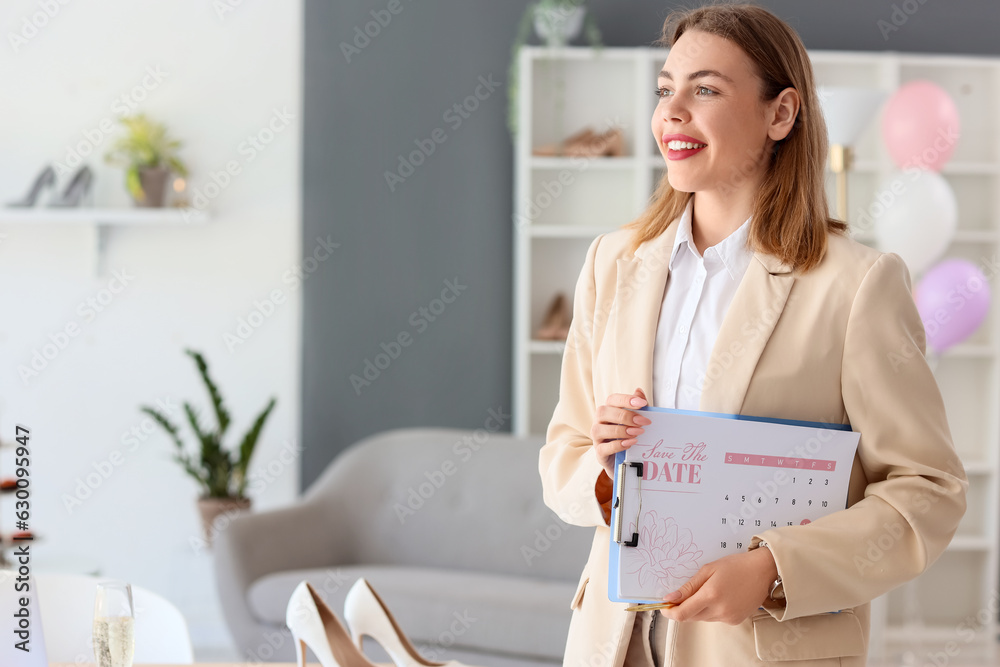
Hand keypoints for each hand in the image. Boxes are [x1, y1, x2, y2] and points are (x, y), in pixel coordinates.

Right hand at [591, 388, 650, 477]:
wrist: (627, 462)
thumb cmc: (631, 436)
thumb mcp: (638, 421)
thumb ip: (639, 407)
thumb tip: (639, 391)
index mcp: (608, 410)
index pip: (612, 399)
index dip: (626, 399)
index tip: (643, 404)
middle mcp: (599, 421)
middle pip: (603, 412)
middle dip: (625, 416)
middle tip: (643, 422)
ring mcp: (597, 437)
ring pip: (599, 429)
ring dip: (620, 430)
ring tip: (637, 433)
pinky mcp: (599, 453)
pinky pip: (604, 448)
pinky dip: (618, 444)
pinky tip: (631, 443)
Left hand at [657, 547, 778, 624]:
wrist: (763, 571)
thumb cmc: (736, 565)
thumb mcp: (708, 570)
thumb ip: (688, 587)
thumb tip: (670, 598)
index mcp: (711, 595)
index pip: (683, 614)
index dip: (669, 612)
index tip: (663, 606)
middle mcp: (720, 610)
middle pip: (691, 617)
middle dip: (683, 608)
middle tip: (682, 595)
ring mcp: (728, 618)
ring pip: (702, 618)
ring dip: (697, 609)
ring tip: (706, 591)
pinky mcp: (735, 621)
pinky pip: (715, 619)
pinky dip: (710, 611)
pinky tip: (718, 597)